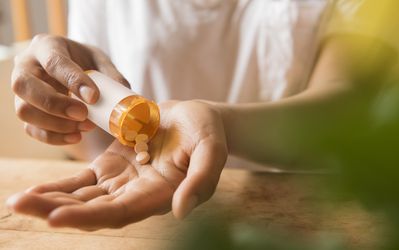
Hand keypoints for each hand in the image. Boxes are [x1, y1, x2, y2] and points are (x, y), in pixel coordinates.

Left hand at [7, 101, 227, 229]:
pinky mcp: (111, 166)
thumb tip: (180, 211)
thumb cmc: (207, 134)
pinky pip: (81, 181)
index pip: (120, 213)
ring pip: (82, 197)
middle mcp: (135, 195)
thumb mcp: (211, 151)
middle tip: (19, 205)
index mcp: (158, 196)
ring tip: (18, 200)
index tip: (55, 217)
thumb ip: (201, 180)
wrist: (195, 120)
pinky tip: (35, 190)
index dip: (89, 217)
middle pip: (92, 209)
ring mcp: (121, 181)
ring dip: (50, 200)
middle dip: (56, 210)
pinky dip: (59, 187)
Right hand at [11, 34, 128, 144]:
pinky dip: (54, 137)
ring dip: (56, 124)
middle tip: (83, 114)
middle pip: (24, 85)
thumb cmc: (84, 61)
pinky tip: (77, 136)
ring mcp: (22, 91)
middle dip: (55, 104)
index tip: (94, 97)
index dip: (73, 81)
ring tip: (86, 126)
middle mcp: (26, 66)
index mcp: (46, 46)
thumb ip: (111, 75)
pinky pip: (31, 129)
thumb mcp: (100, 60)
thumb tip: (123, 95)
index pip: (54, 62)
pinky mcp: (26, 111)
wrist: (71, 71)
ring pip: (24, 110)